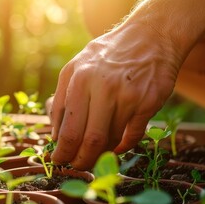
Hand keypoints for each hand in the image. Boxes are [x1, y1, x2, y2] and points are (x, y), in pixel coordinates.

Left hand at [46, 24, 182, 169]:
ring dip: (100, 153)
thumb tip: (55, 136)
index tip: (59, 160)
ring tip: (93, 155)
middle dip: (80, 161)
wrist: (149, 36)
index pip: (67, 130)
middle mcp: (102, 88)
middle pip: (89, 140)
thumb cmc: (105, 56)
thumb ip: (61, 100)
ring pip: (111, 139)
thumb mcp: (74, 68)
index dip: (62, 152)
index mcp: (78, 80)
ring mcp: (128, 96)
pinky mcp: (148, 102)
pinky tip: (116, 147)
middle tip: (76, 167)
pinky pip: (132, 136)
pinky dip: (122, 147)